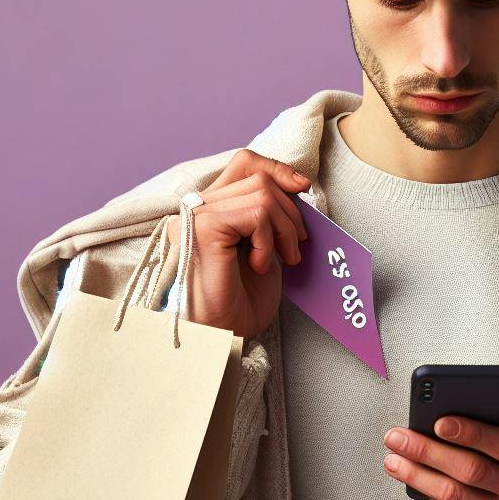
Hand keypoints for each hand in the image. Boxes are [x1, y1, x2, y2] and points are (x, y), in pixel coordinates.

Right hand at [165, 149, 310, 339]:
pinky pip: (255, 213)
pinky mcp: (202, 227)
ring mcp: (195, 215)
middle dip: (290, 211)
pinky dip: (267, 239)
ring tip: (283, 259)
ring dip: (284, 228)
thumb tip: (296, 186)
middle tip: (296, 249)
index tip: (302, 187)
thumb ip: (269, 216)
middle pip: (257, 176)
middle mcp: (196, 207)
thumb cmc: (240, 302)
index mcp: (210, 209)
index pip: (244, 163)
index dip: (277, 168)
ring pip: (261, 192)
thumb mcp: (265, 248)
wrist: (223, 336)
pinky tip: (258, 265)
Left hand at [382, 417, 498, 499]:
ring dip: (418, 476)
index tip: (439, 420)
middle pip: (472, 471)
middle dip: (428, 451)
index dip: (472, 432)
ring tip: (393, 459)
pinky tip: (415, 479)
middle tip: (398, 436)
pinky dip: (433, 494)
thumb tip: (472, 413)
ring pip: (456, 497)